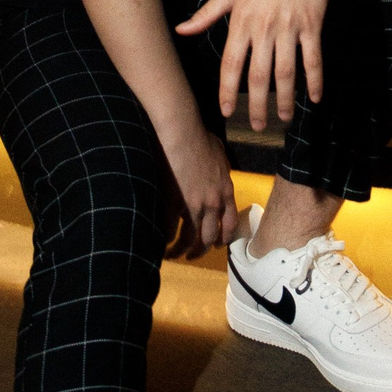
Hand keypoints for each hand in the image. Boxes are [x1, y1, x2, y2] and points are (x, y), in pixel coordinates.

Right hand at [155, 111, 237, 256]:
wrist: (183, 136)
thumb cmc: (201, 138)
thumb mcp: (221, 154)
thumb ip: (223, 168)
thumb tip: (222, 170)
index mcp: (226, 191)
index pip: (231, 222)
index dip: (224, 237)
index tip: (217, 244)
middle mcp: (213, 203)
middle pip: (210, 236)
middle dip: (202, 249)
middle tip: (193, 254)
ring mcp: (194, 205)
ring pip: (191, 238)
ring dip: (182, 250)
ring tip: (174, 255)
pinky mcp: (175, 204)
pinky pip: (171, 230)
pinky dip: (166, 239)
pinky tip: (161, 243)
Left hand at [176, 0, 330, 130]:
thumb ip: (208, 13)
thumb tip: (181, 29)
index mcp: (242, 21)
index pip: (231, 64)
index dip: (227, 91)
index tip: (226, 112)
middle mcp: (264, 28)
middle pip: (259, 76)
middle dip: (256, 106)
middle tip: (256, 127)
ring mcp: (290, 28)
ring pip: (286, 73)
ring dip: (284, 100)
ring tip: (283, 120)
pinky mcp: (312, 25)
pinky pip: (313, 59)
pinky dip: (314, 80)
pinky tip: (314, 98)